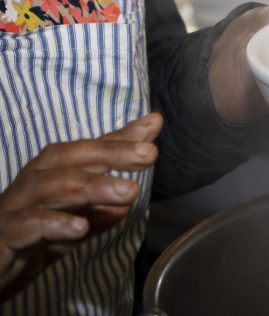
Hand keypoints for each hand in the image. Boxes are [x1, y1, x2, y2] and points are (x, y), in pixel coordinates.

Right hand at [0, 113, 161, 301]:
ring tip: (128, 192)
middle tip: (148, 153)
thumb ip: (96, 209)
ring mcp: (12, 209)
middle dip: (110, 152)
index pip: (85, 150)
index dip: (118, 138)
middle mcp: (29, 184)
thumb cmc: (24, 243)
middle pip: (67, 158)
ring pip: (49, 187)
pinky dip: (54, 224)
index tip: (152, 127)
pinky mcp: (1, 236)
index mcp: (48, 176)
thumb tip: (127, 198)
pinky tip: (80, 228)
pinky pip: (25, 225)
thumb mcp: (69, 225)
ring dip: (92, 187)